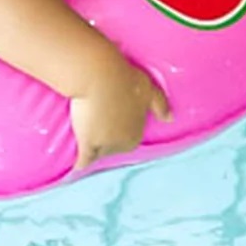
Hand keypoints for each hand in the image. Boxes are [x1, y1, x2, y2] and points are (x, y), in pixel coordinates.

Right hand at [70, 50, 170, 169]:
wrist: (99, 76)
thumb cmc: (125, 79)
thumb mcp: (148, 89)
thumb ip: (159, 105)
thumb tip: (170, 119)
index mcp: (137, 133)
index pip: (126, 139)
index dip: (117, 129)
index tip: (109, 121)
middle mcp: (123, 143)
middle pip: (112, 147)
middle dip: (105, 140)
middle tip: (94, 124)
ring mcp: (105, 145)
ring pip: (97, 152)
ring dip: (92, 149)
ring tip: (83, 140)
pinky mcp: (87, 143)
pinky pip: (83, 160)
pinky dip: (80, 164)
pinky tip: (74, 169)